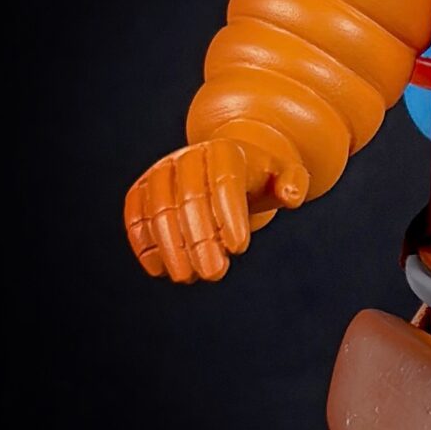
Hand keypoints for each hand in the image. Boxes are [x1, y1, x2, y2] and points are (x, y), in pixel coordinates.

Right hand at [123, 131, 305, 282]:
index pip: (225, 184)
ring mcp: (161, 172)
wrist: (227, 165)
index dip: (230, 216)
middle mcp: (188, 158)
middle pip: (190, 200)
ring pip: (159, 209)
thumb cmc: (260, 178)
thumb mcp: (285, 176)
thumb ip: (295, 183)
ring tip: (188, 277)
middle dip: (200, 240)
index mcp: (225, 151)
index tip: (240, 249)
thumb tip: (291, 196)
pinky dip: (143, 242)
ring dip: (171, 247)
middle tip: (214, 274)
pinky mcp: (143, 189)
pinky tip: (158, 270)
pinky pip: (136, 214)